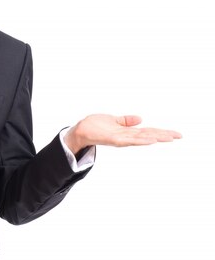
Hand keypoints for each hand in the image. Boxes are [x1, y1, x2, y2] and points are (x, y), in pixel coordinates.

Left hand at [64, 114, 181, 154]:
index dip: (161, 132)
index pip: (148, 131)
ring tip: (168, 137)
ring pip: (141, 138)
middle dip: (163, 136)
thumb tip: (140, 119)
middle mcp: (126, 137)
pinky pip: (129, 140)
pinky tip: (150, 139)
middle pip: (148, 135)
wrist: (80, 130)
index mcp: (127, 132)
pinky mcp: (113, 139)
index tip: (175, 134)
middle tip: (179, 136)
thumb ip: (126, 121)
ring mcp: (120, 139)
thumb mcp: (113, 120)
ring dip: (155, 137)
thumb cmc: (95, 126)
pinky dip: (140, 140)